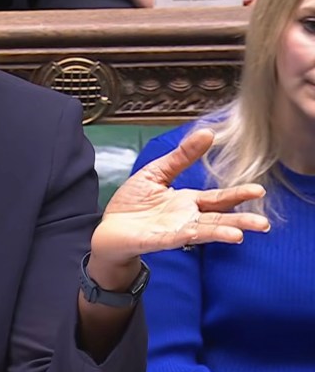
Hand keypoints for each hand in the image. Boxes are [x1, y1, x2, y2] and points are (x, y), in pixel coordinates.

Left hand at [89, 129, 269, 283]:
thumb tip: (207, 132)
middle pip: (218, 218)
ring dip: (223, 232)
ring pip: (204, 231)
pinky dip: (196, 236)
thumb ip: (180, 157)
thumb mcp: (156, 173)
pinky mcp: (161, 239)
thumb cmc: (132, 203)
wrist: (109, 228)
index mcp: (188, 201)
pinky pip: (181, 237)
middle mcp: (187, 218)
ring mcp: (176, 230)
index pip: (217, 198)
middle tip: (262, 222)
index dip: (237, 195)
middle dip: (240, 219)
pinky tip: (207, 237)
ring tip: (242, 232)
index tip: (258, 190)